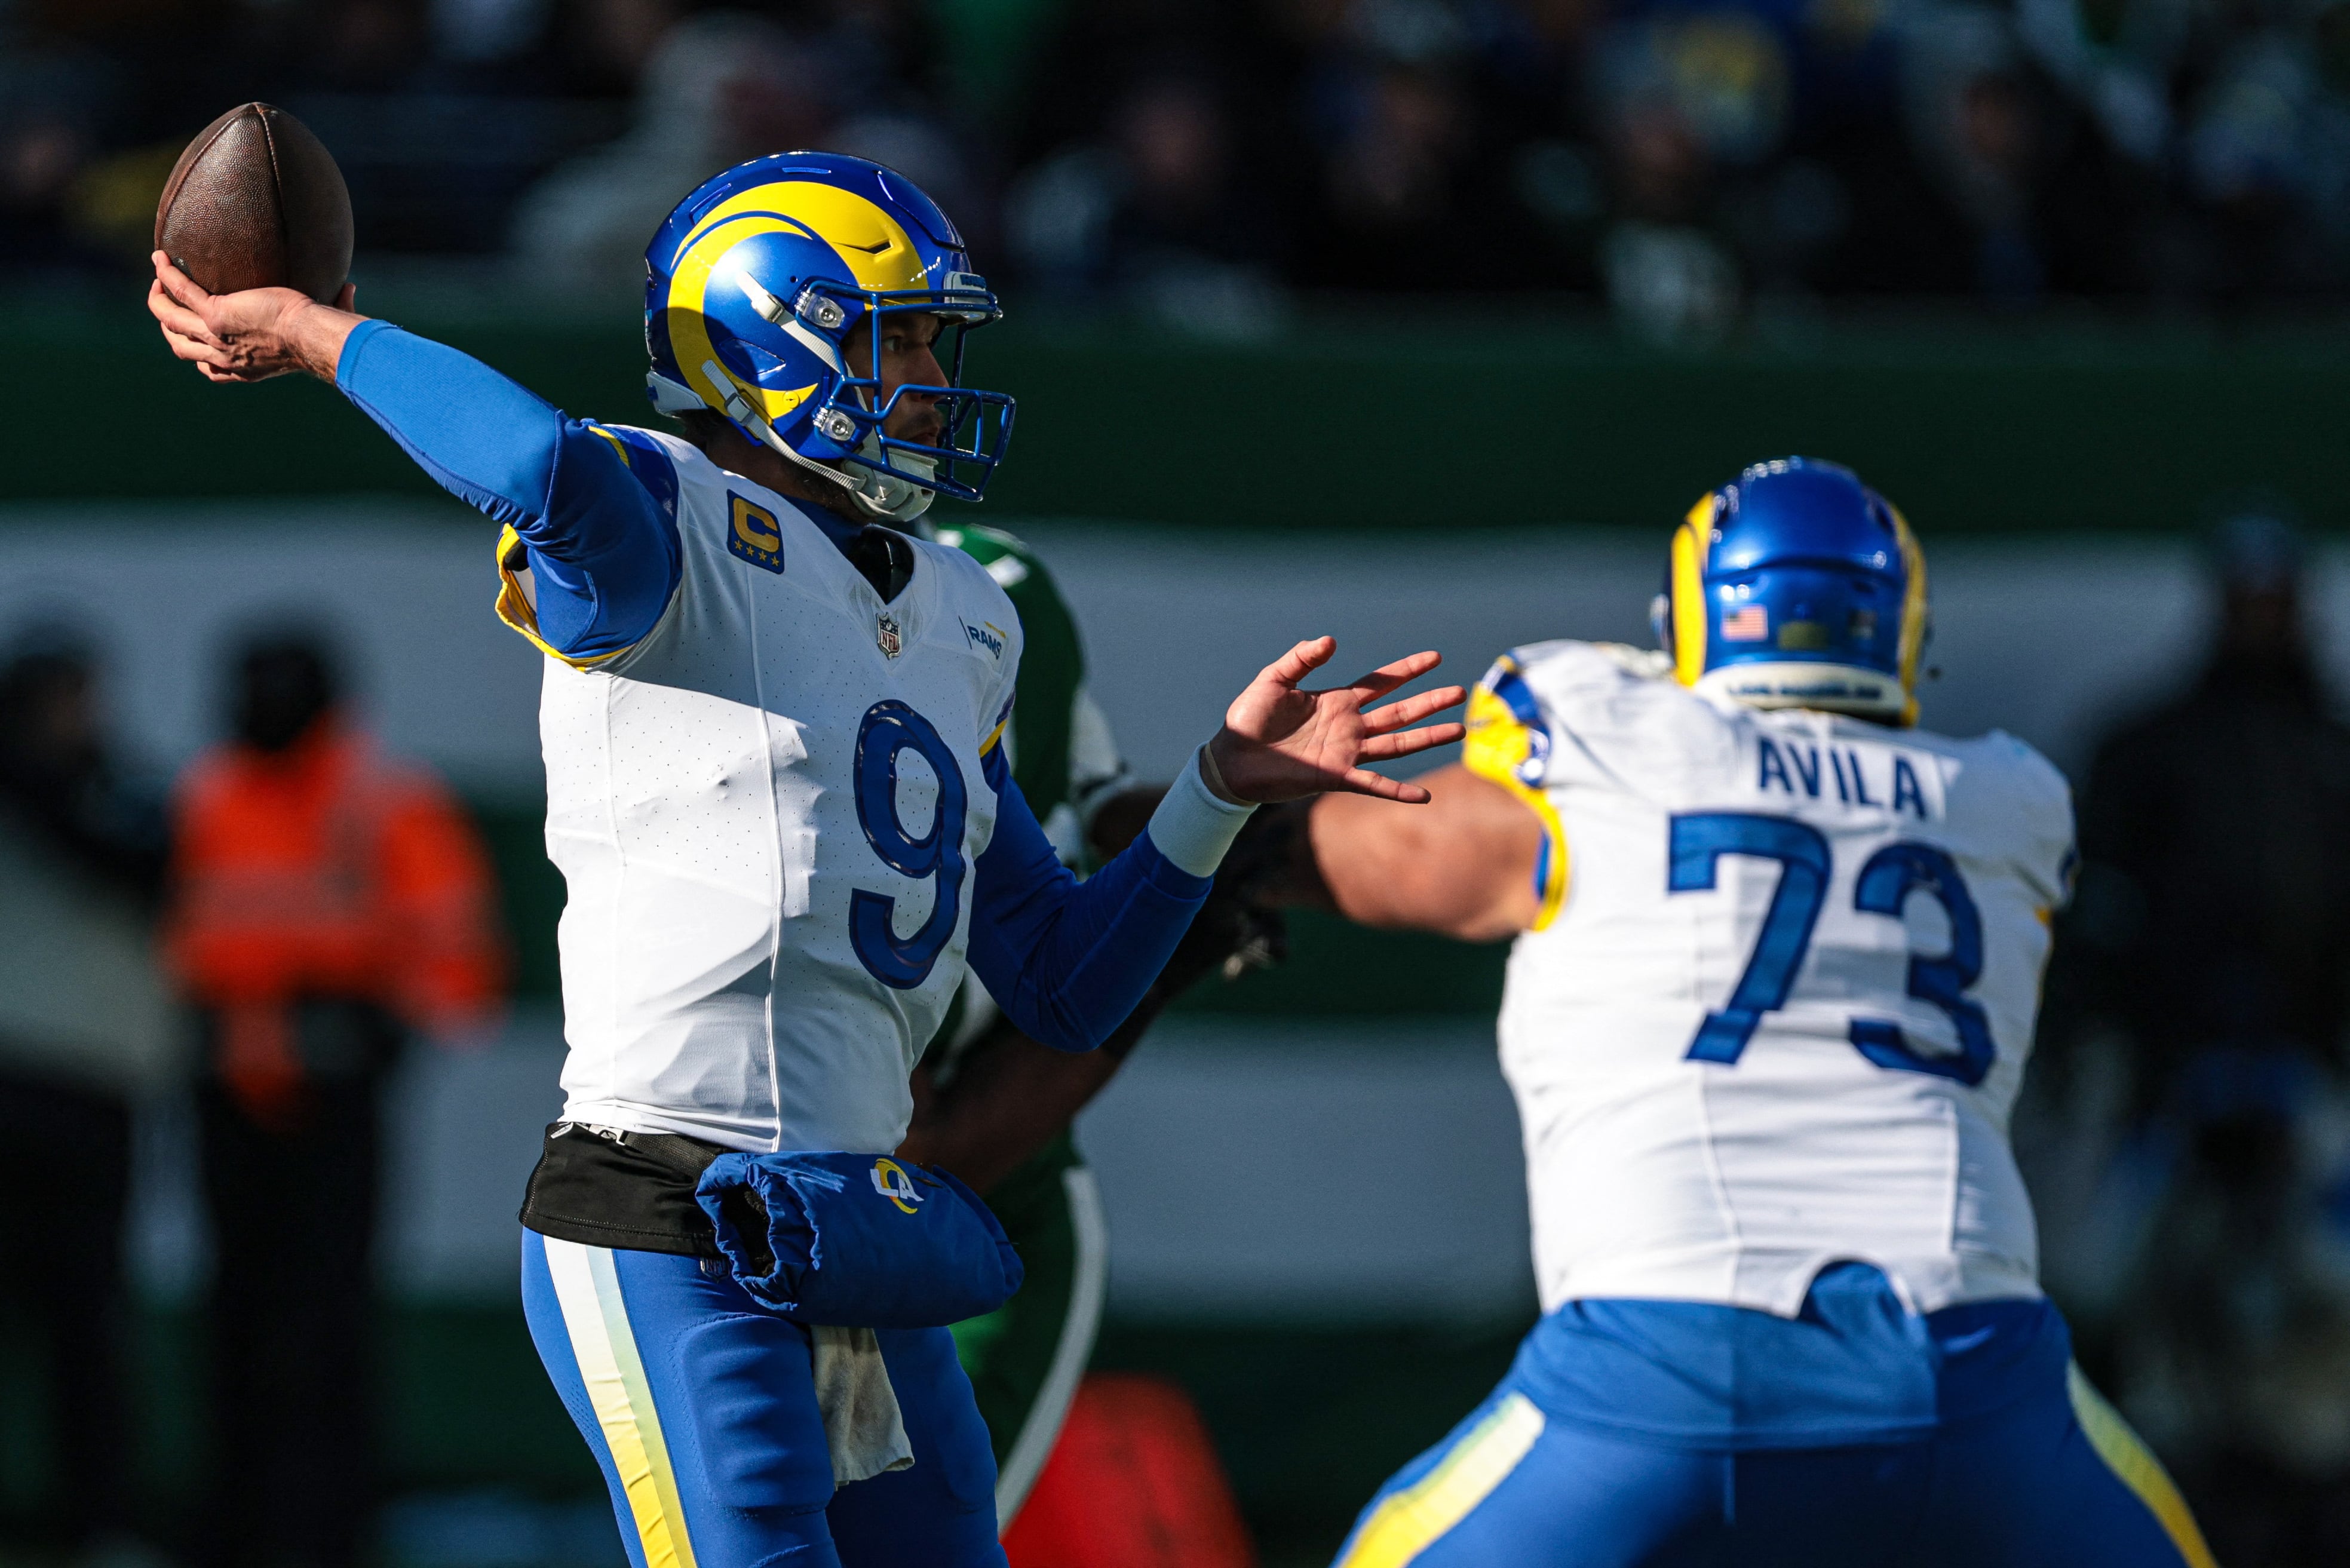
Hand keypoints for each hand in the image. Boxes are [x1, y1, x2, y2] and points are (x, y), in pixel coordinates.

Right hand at [147, 251, 361, 382]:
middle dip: (168, 327)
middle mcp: (226, 358)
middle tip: (166, 303)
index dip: (198, 355)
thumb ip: (332, 308)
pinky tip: (160, 258)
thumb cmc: (322, 337)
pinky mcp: (216, 315)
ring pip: (171, 321)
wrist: (313, 337)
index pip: (210, 370)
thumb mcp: (319, 332)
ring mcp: (217, 337)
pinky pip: (181, 292)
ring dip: (159, 300)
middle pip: (181, 348)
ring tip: (157, 281)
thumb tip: (350, 287)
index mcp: (245, 369)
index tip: (198, 338)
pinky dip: (167, 275)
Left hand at [1206, 638, 1465, 804]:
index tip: (1434, 657)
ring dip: (1426, 737)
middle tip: (1460, 692)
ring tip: (1458, 729)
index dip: (1407, 670)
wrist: (1230, 759)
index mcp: (1336, 701)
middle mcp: (1348, 727)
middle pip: (1399, 713)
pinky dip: (1398, 791)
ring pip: (1396, 744)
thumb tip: (1330, 640)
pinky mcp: (1334, 777)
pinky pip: (1373, 784)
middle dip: (1429, 702)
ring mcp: (1345, 753)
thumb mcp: (1273, 679)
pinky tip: (1423, 796)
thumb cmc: (1248, 718)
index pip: (1381, 682)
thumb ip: (1301, 658)